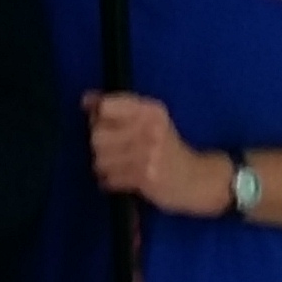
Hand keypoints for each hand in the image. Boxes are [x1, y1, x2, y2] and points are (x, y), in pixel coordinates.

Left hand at [86, 93, 224, 217]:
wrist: (195, 178)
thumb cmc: (166, 148)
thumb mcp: (148, 120)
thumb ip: (117, 108)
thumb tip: (86, 100)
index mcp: (150, 109)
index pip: (106, 106)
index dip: (97, 117)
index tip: (103, 124)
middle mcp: (150, 127)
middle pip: (97, 134)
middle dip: (99, 146)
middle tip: (113, 151)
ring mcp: (149, 152)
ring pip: (101, 159)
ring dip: (104, 167)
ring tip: (119, 167)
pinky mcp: (146, 176)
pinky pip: (110, 178)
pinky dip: (111, 182)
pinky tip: (123, 179)